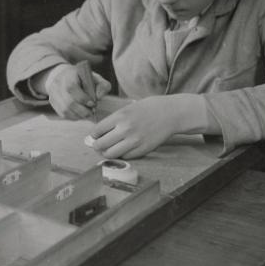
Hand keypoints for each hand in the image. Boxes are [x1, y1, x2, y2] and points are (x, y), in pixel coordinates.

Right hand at [48, 65, 110, 119]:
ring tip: (87, 113)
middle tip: (92, 112)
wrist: (64, 76)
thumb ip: (103, 86)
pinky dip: (74, 116)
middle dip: (83, 110)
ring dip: (79, 115)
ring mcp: (53, 94)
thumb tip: (99, 97)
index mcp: (69, 74)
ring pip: (65, 110)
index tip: (93, 103)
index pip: (72, 87)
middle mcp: (58, 84)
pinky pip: (63, 114)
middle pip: (68, 102)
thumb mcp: (95, 78)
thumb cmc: (83, 78)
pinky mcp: (53, 102)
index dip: (82, 98)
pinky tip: (80, 113)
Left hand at [91, 94, 208, 157]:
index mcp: (120, 116)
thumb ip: (114, 120)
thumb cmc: (149, 108)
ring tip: (108, 149)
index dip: (93, 135)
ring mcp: (135, 141)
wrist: (171, 113)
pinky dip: (121, 155)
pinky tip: (123, 149)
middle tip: (98, 145)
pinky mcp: (143, 149)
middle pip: (101, 144)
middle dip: (97, 146)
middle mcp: (125, 129)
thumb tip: (99, 132)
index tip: (94, 136)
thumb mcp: (128, 108)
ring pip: (111, 154)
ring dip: (107, 153)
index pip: (97, 130)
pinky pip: (125, 157)